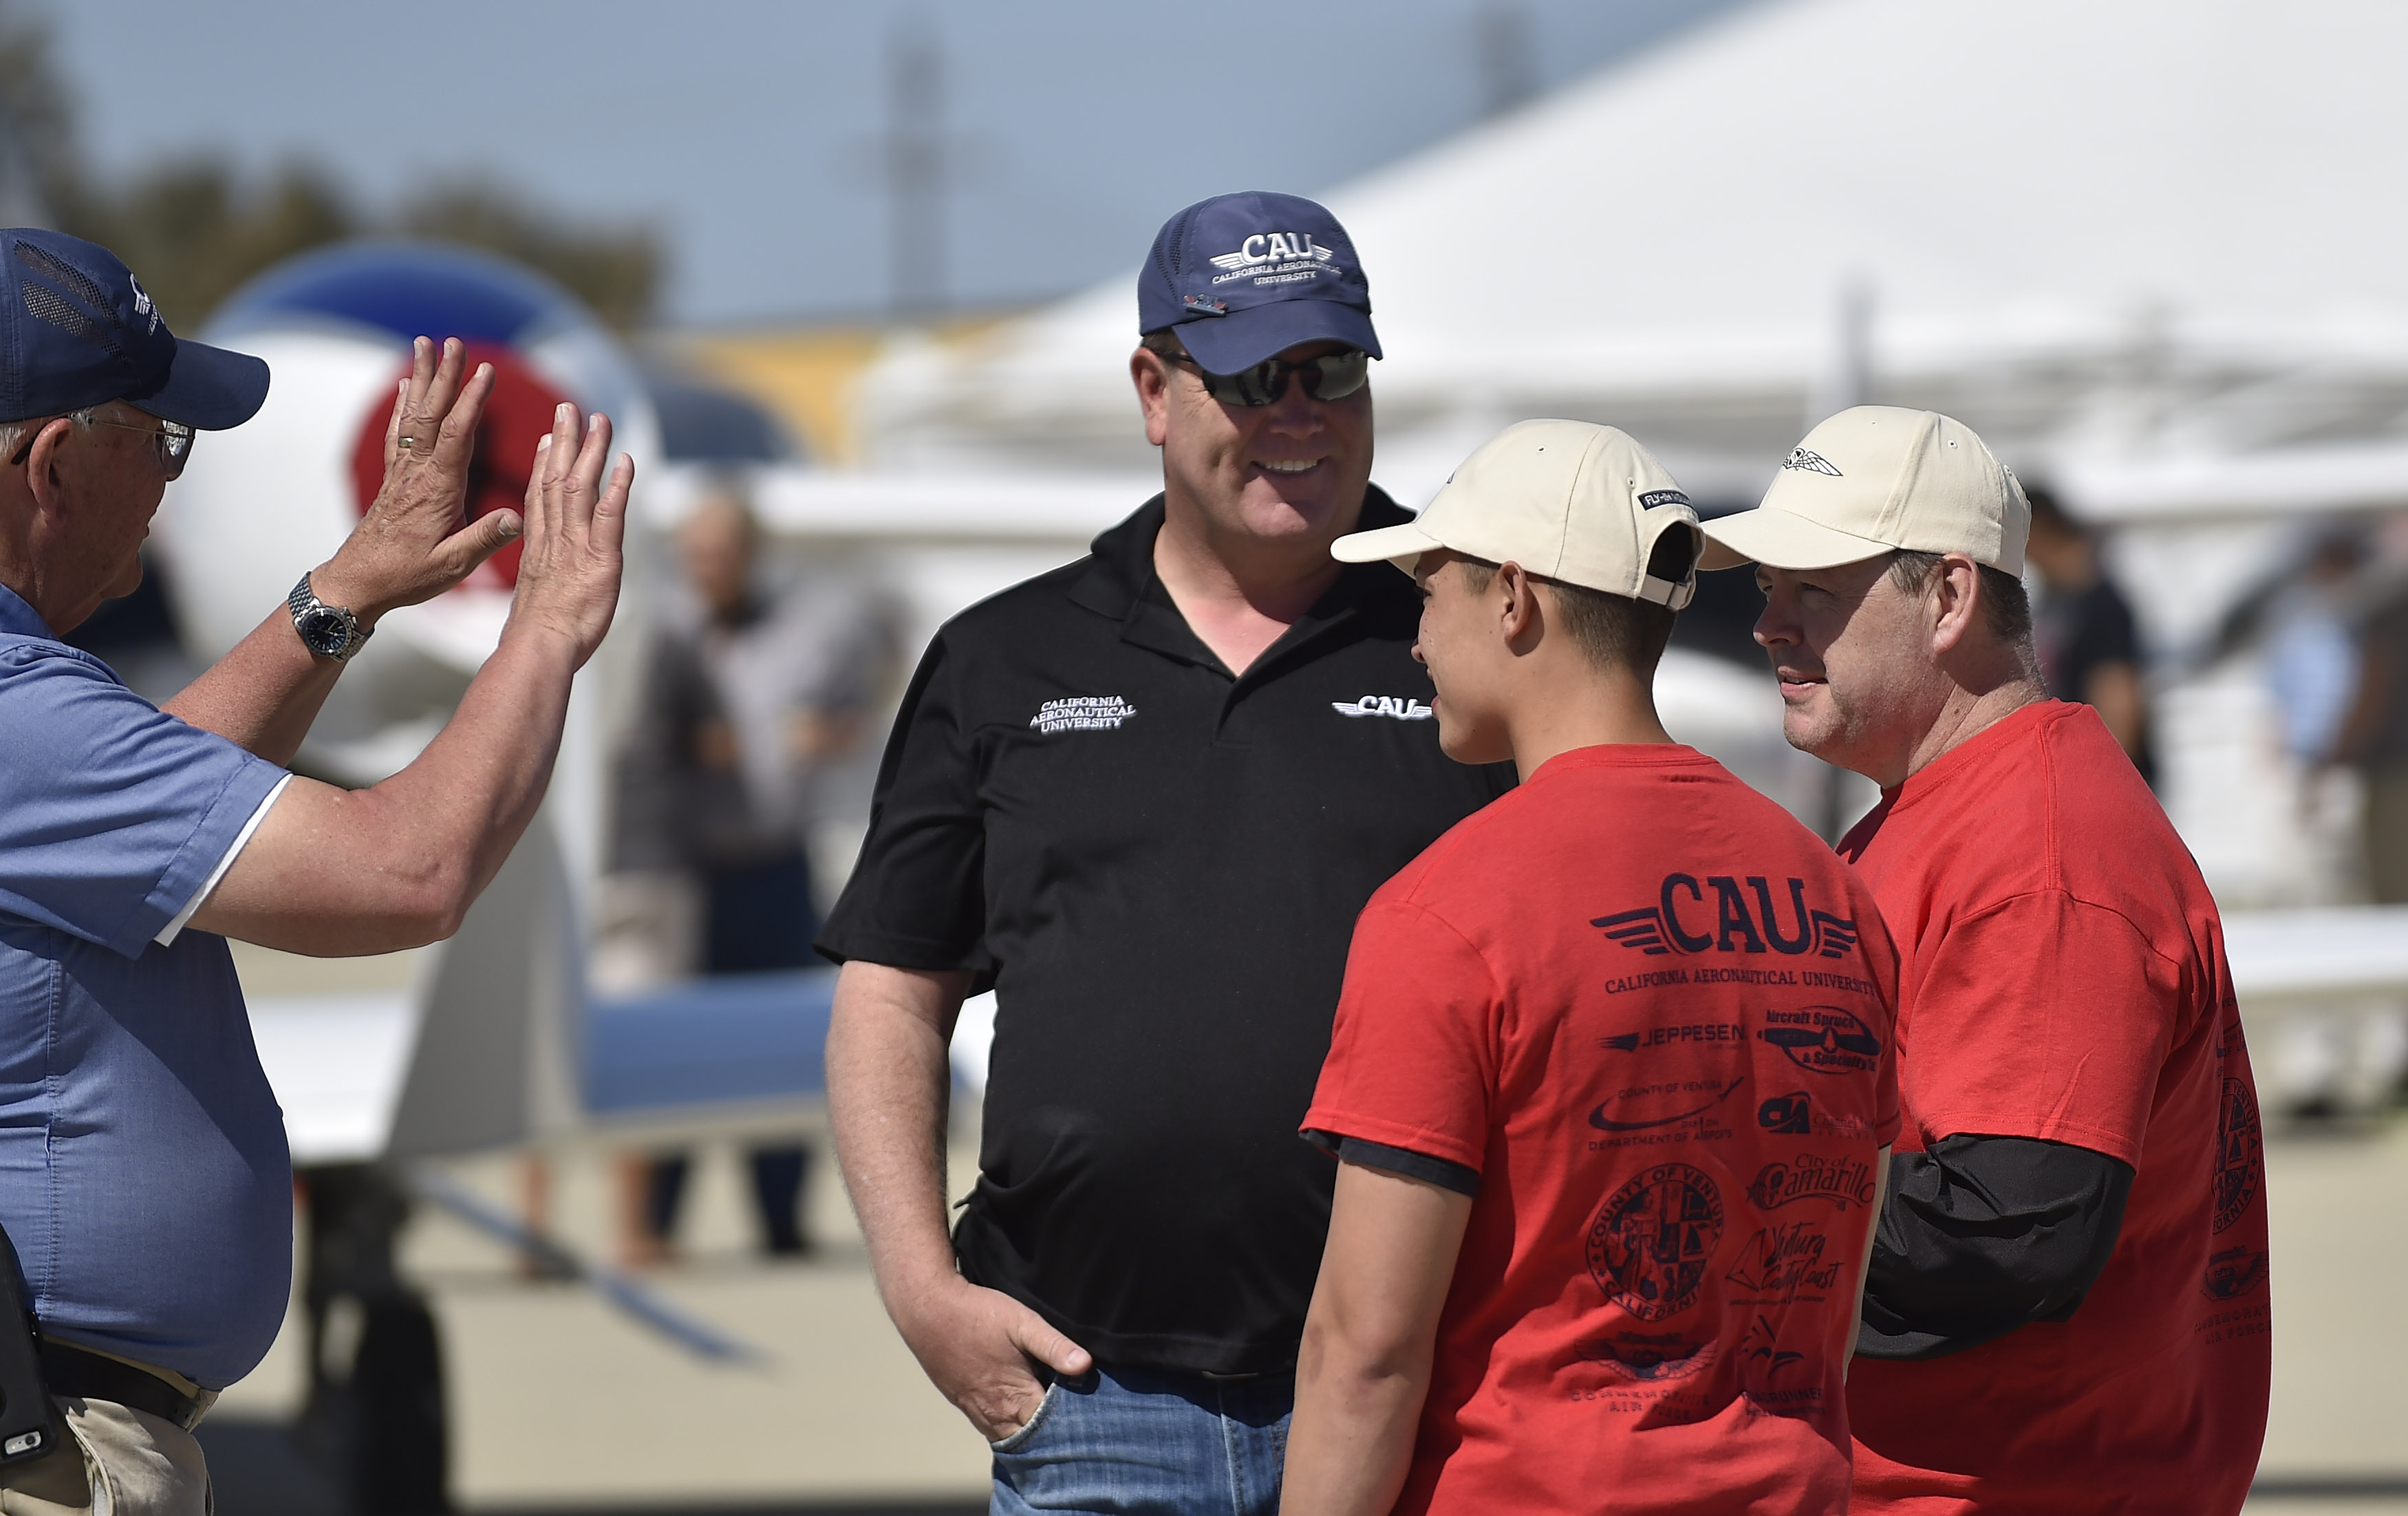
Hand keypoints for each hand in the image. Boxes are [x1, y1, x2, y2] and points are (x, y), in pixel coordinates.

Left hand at [313, 337, 520, 621]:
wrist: (358, 583)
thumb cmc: (407, 577)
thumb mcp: (452, 566)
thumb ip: (484, 539)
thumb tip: (519, 517)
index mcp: (437, 490)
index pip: (457, 435)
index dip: (471, 401)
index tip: (485, 371)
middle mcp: (417, 473)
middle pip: (432, 413)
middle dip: (445, 375)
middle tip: (453, 342)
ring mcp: (402, 474)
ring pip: (413, 416)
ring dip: (422, 378)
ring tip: (425, 345)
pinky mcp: (394, 479)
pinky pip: (399, 433)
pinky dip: (404, 405)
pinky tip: (406, 387)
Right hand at [506, 401, 632, 666]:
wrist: (539, 649)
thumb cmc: (536, 639)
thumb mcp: (536, 603)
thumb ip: (542, 585)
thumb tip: (540, 594)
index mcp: (539, 549)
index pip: (540, 497)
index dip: (545, 465)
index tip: (549, 440)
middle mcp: (555, 539)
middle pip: (557, 479)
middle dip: (565, 442)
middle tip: (569, 409)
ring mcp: (576, 545)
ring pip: (581, 486)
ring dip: (593, 451)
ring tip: (599, 420)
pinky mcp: (601, 557)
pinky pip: (610, 513)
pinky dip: (618, 485)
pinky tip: (625, 461)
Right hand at [892, 1275, 1091, 1440]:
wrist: (927, 1310)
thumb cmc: (977, 1314)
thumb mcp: (1022, 1322)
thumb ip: (1054, 1346)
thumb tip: (1086, 1365)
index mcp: (1015, 1397)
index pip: (1053, 1430)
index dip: (1076, 1428)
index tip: (1095, 1422)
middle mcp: (995, 1414)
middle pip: (1034, 1441)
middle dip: (1057, 1438)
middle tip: (1083, 1431)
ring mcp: (977, 1413)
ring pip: (1013, 1439)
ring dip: (1034, 1437)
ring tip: (1058, 1429)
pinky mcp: (966, 1405)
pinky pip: (995, 1430)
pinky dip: (1013, 1431)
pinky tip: (1026, 1419)